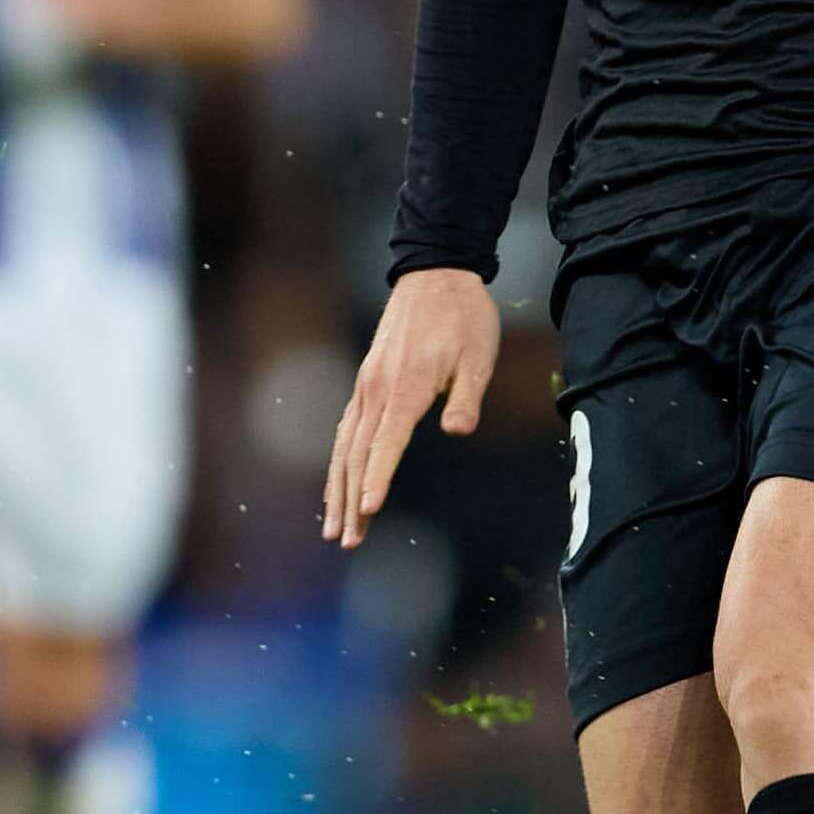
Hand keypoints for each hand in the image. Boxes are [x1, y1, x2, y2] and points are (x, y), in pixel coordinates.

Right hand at [322, 267, 501, 543]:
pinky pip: (346, 429)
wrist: (435, 274)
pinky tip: (338, 481)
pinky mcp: (366, 382)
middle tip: (346, 540)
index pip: (387, 443)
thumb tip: (459, 430)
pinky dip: (339, 461)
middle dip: (349, 500)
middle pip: (357, 454)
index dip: (377, 479)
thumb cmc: (463, 317)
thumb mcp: (479, 354)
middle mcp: (378, 390)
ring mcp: (367, 386)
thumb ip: (467, 395)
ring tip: (333, 526)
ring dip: (337, 488)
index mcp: (407, 388)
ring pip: (344, 446)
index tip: (368, 511)